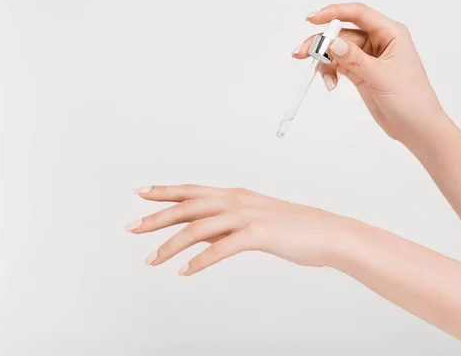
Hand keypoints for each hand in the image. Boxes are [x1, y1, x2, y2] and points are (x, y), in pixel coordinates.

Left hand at [126, 185, 350, 275]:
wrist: (327, 232)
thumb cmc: (291, 228)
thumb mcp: (253, 219)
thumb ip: (226, 222)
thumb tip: (200, 231)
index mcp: (234, 195)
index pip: (191, 190)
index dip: (164, 191)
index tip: (140, 193)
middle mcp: (236, 200)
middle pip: (188, 205)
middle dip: (156, 217)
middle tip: (132, 227)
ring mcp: (247, 215)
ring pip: (199, 227)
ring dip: (172, 244)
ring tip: (152, 259)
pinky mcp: (258, 234)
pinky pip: (221, 248)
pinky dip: (200, 260)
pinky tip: (185, 270)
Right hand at [293, 2, 443, 141]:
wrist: (416, 127)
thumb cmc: (411, 98)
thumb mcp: (382, 76)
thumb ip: (356, 59)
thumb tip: (332, 43)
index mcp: (391, 33)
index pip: (359, 14)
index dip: (334, 12)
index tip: (312, 19)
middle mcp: (378, 41)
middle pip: (342, 33)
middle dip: (321, 42)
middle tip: (301, 54)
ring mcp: (367, 57)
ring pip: (337, 50)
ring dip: (323, 60)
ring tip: (317, 74)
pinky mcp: (360, 72)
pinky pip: (338, 65)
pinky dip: (330, 72)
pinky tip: (330, 84)